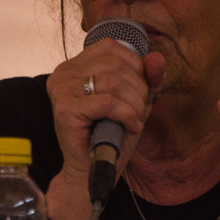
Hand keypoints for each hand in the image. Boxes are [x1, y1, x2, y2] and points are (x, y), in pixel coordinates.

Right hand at [45, 39, 164, 219]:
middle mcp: (63, 73)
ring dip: (134, 104)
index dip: (135, 67)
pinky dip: (127, 115)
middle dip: (138, 88)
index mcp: (75, 65)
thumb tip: (157, 58)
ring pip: (114, 82)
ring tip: (134, 120)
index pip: (112, 47)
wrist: (92, 171)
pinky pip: (108, 102)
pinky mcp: (66, 109)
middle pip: (115, 64)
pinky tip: (129, 127)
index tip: (140, 91)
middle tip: (139, 111)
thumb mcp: (134, 100)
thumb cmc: (111, 135)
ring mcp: (61, 90)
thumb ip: (147, 77)